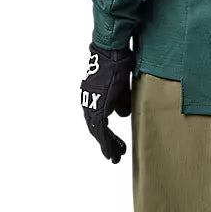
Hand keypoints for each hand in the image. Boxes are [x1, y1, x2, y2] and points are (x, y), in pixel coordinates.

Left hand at [80, 43, 134, 163]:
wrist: (112, 54)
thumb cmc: (118, 64)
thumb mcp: (121, 87)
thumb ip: (120, 102)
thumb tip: (121, 114)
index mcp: (93, 98)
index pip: (98, 121)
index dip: (106, 135)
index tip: (113, 145)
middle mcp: (89, 103)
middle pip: (97, 129)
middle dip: (107, 144)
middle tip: (114, 157)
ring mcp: (91, 105)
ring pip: (98, 132)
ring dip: (108, 146)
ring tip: (115, 158)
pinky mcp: (97, 107)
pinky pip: (101, 130)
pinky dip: (107, 143)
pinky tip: (112, 152)